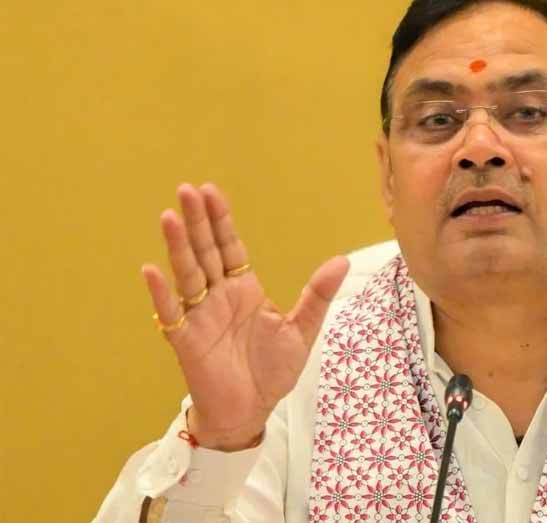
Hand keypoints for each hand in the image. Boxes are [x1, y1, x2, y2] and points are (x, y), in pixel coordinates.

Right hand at [143, 183, 348, 450]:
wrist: (252, 411)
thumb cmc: (272, 371)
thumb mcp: (303, 330)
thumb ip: (317, 294)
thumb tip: (342, 260)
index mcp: (244, 288)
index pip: (229, 246)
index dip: (220, 220)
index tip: (210, 190)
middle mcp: (218, 296)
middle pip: (205, 251)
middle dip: (197, 221)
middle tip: (187, 189)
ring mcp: (200, 316)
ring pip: (187, 274)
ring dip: (177, 246)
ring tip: (169, 216)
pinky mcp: (186, 341)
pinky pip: (172, 313)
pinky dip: (161, 293)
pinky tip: (151, 270)